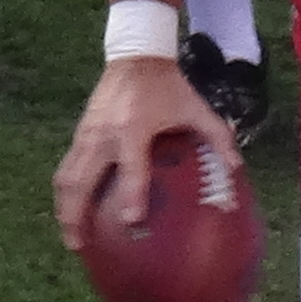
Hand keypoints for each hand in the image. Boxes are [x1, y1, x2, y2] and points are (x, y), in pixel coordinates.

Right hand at [51, 50, 216, 260]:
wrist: (135, 56)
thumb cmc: (168, 85)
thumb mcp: (196, 107)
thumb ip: (217, 136)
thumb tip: (236, 168)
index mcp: (134, 129)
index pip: (130, 167)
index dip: (130, 194)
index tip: (131, 221)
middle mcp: (104, 135)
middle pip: (80, 181)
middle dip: (75, 215)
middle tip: (79, 245)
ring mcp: (87, 134)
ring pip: (66, 177)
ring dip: (64, 208)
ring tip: (70, 237)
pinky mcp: (80, 133)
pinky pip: (67, 167)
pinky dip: (66, 192)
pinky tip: (72, 211)